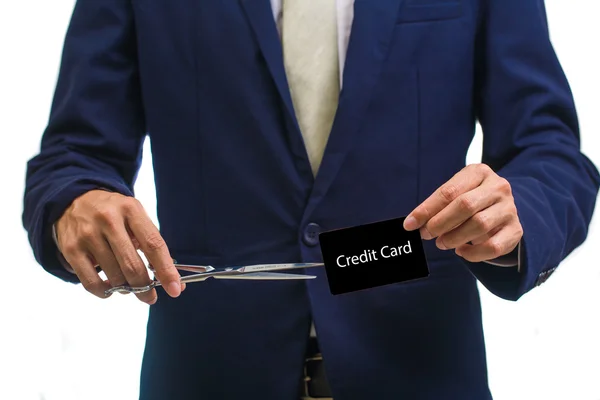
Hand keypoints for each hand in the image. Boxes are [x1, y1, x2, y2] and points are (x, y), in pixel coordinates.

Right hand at [55, 189, 183, 303]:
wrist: (75, 199)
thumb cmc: (114, 213)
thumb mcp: (136, 217)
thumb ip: (152, 245)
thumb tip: (173, 280)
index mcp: (131, 210)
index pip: (153, 244)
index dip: (166, 270)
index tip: (175, 289)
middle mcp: (108, 220)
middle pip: (132, 265)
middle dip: (145, 287)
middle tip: (150, 297)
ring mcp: (87, 235)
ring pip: (114, 276)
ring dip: (125, 288)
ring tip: (128, 286)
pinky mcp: (71, 249)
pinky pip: (90, 282)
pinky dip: (105, 292)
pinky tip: (110, 288)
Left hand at [403, 164, 522, 262]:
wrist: (502, 208)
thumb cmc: (471, 199)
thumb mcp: (456, 193)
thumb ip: (437, 205)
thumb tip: (413, 223)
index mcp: (479, 172)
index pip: (449, 191)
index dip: (427, 210)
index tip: (410, 224)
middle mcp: (498, 187)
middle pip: (465, 206)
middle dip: (440, 223)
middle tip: (426, 234)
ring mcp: (509, 208)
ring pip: (479, 225)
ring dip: (454, 238)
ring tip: (442, 243)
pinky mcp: (516, 230)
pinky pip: (493, 246)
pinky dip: (473, 253)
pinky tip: (462, 251)